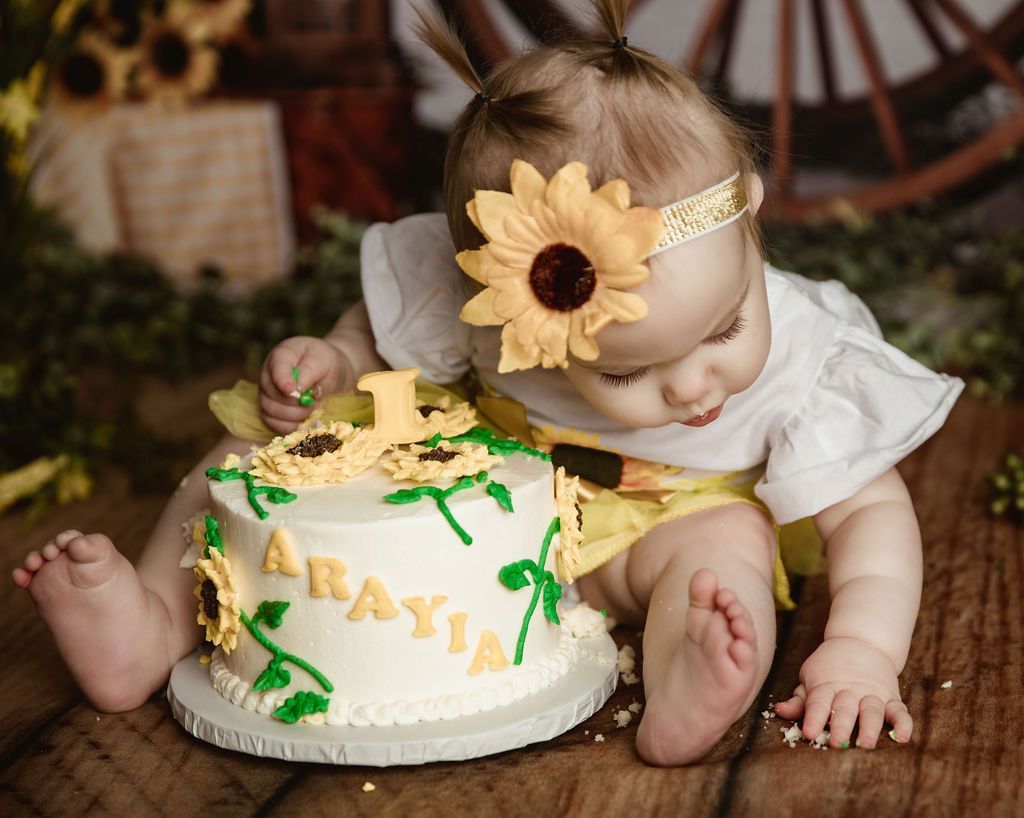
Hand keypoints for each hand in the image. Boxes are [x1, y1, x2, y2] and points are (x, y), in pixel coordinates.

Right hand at [259, 336, 351, 434]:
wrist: (331, 373)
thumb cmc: (327, 363)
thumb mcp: (324, 360)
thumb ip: (309, 372)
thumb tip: (296, 389)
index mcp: (281, 356)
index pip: (276, 370)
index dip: (284, 383)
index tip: (295, 392)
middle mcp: (268, 375)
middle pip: (272, 395)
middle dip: (296, 403)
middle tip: (316, 401)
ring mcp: (266, 394)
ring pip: (270, 412)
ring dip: (295, 416)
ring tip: (313, 408)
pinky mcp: (270, 411)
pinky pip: (273, 424)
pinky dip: (290, 426)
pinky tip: (305, 420)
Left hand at [774, 636, 912, 748]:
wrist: (861, 641)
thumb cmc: (829, 666)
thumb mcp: (810, 676)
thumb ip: (800, 698)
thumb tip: (780, 710)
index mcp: (826, 685)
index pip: (818, 702)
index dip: (812, 718)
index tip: (809, 733)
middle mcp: (850, 690)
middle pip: (845, 709)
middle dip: (840, 726)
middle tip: (836, 743)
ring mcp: (872, 693)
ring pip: (872, 711)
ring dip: (870, 727)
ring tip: (866, 743)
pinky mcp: (891, 697)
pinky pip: (900, 711)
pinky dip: (903, 723)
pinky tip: (902, 736)